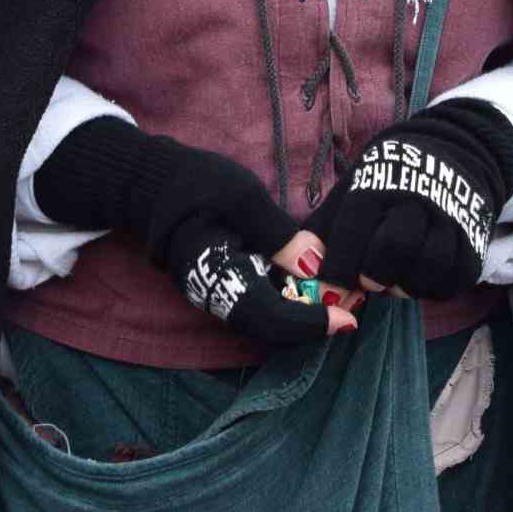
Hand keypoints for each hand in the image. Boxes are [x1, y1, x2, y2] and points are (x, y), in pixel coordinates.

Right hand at [34, 117, 352, 345]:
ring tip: (348, 299)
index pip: (266, 317)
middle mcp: (216, 297)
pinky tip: (322, 284)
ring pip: (269, 320)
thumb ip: (278, 233)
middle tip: (356, 311)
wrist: (156, 183)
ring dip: (308, 314)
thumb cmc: (196, 183)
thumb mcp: (242, 196)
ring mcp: (221, 294)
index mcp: (214, 277)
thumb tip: (317, 266)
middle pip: (270, 328)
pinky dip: (296, 300)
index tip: (347, 321)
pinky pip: (266, 303)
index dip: (307, 324)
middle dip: (314, 324)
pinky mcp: (231, 284)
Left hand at [315, 100, 512, 303]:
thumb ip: (320, 235)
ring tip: (394, 280)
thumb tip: (300, 276)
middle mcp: (416, 197)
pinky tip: (418, 278)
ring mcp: (451, 218)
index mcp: (377, 184)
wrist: (449, 155)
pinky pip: (454, 279)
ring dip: (405, 286)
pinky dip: (432, 289)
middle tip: (369, 280)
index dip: (338, 270)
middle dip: (375, 275)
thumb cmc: (384, 182)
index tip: (333, 287)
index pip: (353, 232)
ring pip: (429, 267)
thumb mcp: (347, 194)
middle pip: (396, 248)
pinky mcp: (473, 240)